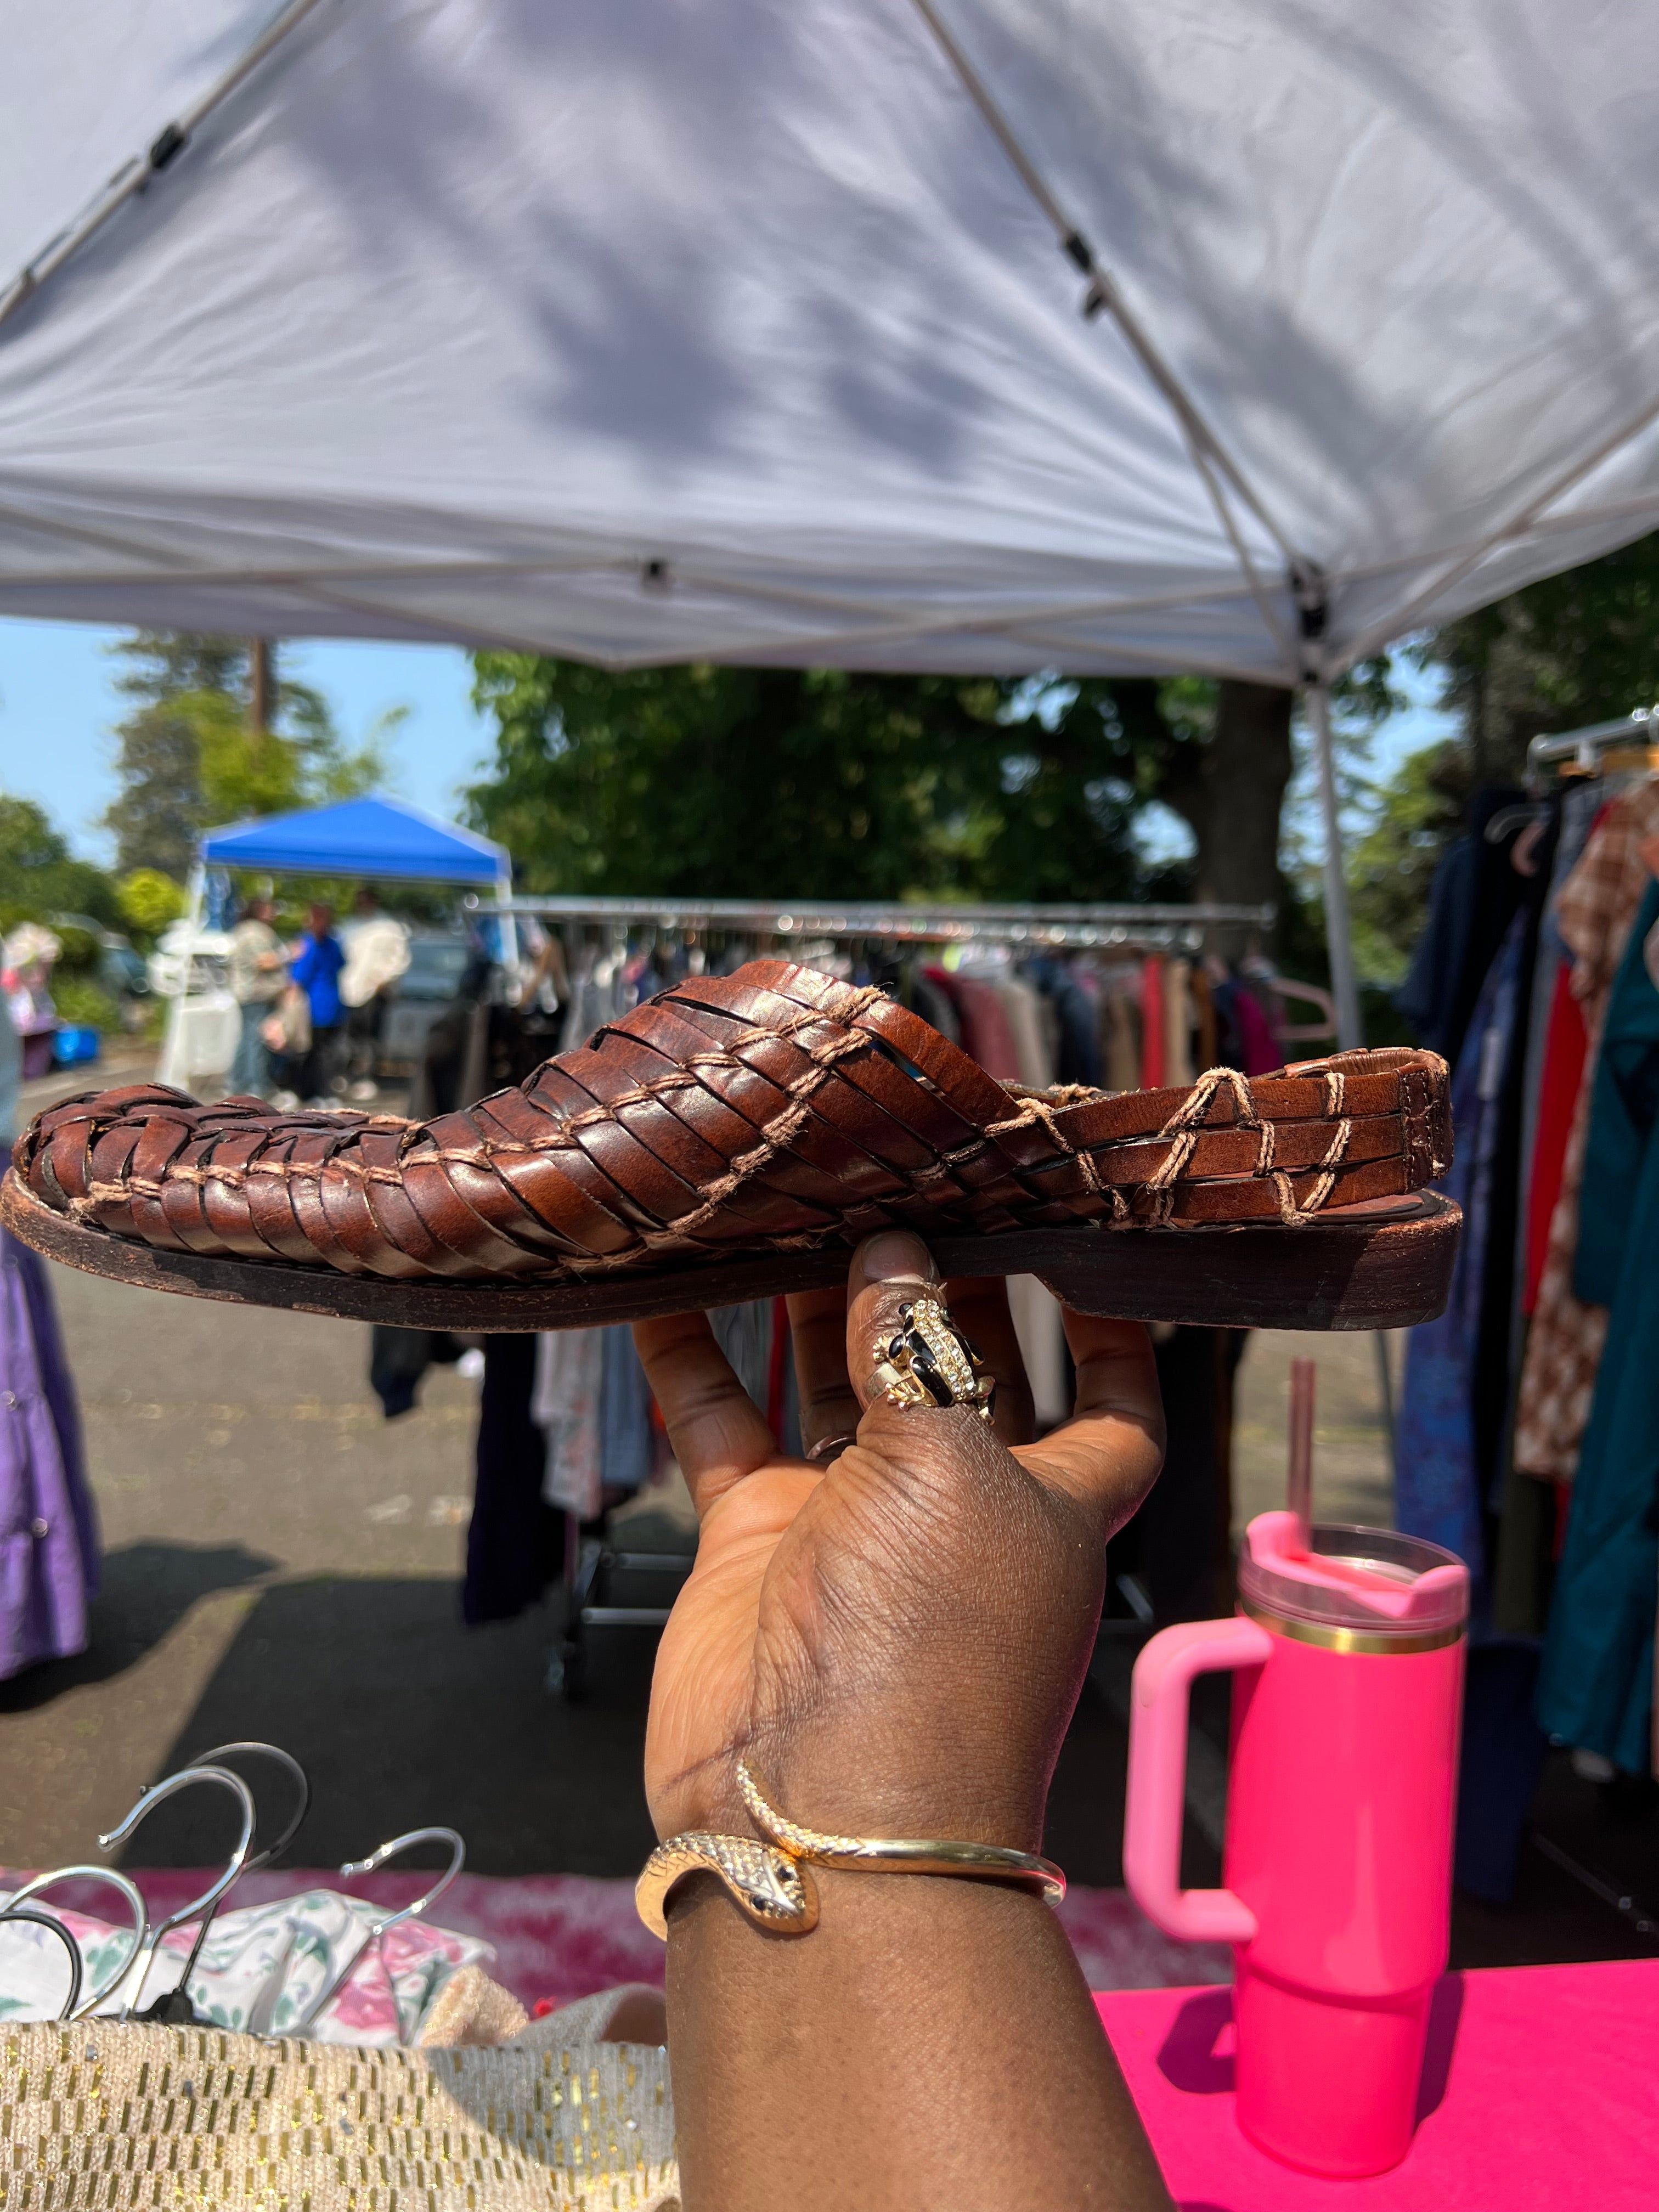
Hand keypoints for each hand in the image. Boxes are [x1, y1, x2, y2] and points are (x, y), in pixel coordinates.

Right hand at [633, 1232, 1163, 1850]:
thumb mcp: (947, 1468)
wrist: (814, 1808)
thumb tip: (889, 1259)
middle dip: (928, 1285)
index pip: (1112, 1406)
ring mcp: (852, 1520)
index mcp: (1051, 1498)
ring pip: (830, 1382)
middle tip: (893, 1181)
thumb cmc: (930, 1641)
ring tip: (787, 1202)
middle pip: (954, 1371)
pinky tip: (662, 1287)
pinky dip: (694, 1359)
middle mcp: (957, 1503)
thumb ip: (912, 1354)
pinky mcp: (758, 1540)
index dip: (1109, 1333)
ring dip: (809, 1302)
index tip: (1078, 1246)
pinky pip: (723, 1427)